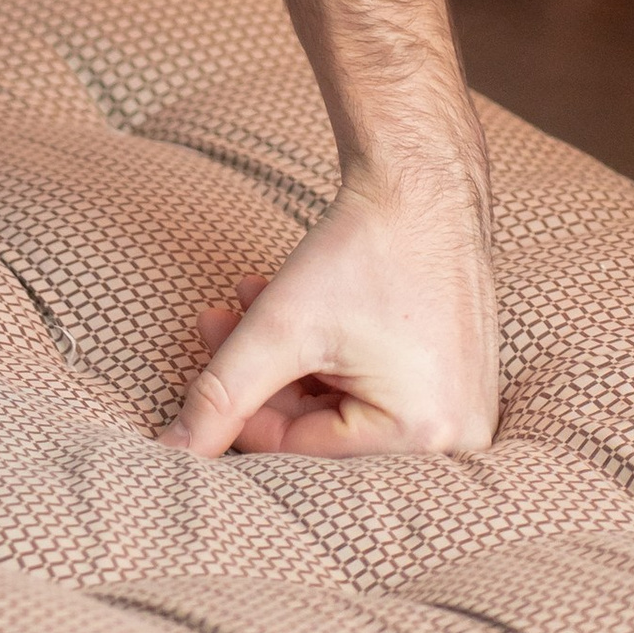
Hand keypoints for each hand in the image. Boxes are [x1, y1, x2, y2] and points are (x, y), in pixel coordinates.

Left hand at [164, 167, 499, 457]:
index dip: (241, 411)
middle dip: (262, 373)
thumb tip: (172, 452)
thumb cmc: (363, 251)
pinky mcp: (455, 376)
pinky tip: (284, 301)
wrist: (422, 180)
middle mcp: (455, 437)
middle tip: (212, 323)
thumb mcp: (281, 327)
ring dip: (286, 354)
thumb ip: (222, 394)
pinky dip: (326, 349)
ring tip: (242, 301)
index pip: (304, 452)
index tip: (202, 371)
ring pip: (343, 399)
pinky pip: (375, 382)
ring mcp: (461, 406)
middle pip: (325, 426)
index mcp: (423, 437)